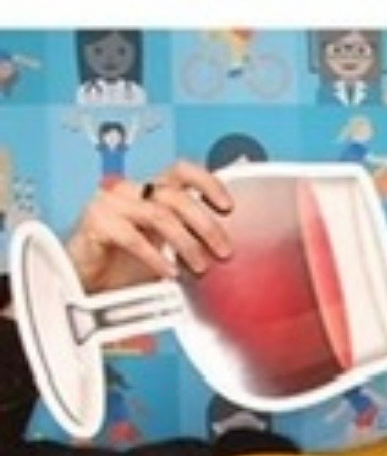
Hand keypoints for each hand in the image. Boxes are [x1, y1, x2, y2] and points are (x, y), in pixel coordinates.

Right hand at [64, 159, 234, 293]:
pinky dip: (155, 257)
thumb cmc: (128, 266)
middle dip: (206, 225)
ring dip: (186, 243)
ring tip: (199, 268)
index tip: (228, 207)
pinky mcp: (96, 222)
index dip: (208, 182)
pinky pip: (131, 236)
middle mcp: (132, 192)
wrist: (88, 283)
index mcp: (151, 193)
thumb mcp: (169, 252)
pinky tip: (169, 273)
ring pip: (158, 214)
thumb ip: (193, 243)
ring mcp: (111, 204)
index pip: (182, 171)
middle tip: (223, 252)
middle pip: (176, 196)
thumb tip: (228, 252)